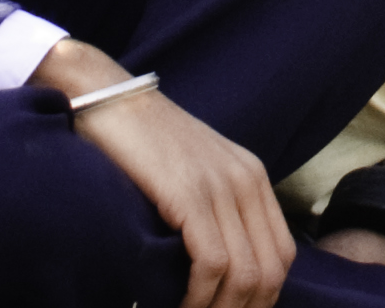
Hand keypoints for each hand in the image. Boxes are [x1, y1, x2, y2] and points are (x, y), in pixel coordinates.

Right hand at [50, 52, 295, 307]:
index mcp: (252, 178)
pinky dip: (200, 299)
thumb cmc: (136, 144)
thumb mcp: (189, 174)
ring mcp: (220, 186)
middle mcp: (245, 181)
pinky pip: (213, 263)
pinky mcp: (189, 194)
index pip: (280, 256)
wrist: (104, 97)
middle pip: (271, 271)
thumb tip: (213, 270)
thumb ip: (210, 210)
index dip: (261, 300)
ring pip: (246, 275)